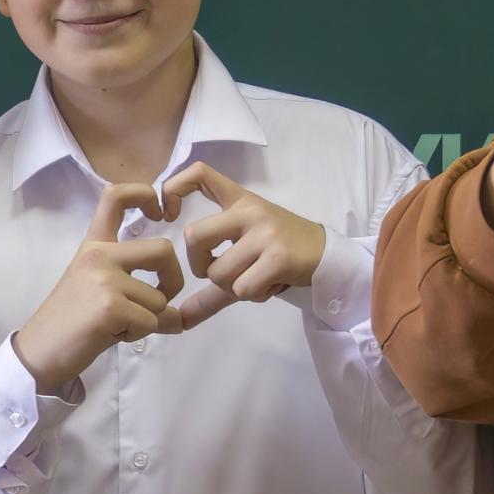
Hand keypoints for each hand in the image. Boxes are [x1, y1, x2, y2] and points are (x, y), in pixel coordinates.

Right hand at [10, 181, 188, 394]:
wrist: (38, 352)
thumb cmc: (69, 323)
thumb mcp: (99, 292)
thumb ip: (137, 292)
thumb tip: (182, 317)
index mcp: (94, 246)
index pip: (116, 196)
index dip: (145, 194)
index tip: (161, 212)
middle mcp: (99, 255)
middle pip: (164, 250)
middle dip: (174, 280)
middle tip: (161, 298)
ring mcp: (104, 279)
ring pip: (160, 297)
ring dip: (149, 319)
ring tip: (119, 325)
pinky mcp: (110, 306)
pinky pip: (151, 321)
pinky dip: (139, 334)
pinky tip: (113, 334)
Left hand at [161, 163, 325, 327]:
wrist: (326, 255)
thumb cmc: (278, 249)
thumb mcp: (243, 252)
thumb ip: (209, 280)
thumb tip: (179, 319)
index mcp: (238, 200)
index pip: (199, 173)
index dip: (173, 188)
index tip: (168, 214)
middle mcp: (249, 211)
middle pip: (193, 236)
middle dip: (200, 265)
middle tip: (221, 270)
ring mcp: (264, 232)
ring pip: (217, 272)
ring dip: (232, 287)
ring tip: (254, 277)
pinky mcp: (279, 257)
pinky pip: (242, 288)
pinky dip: (252, 294)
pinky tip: (268, 283)